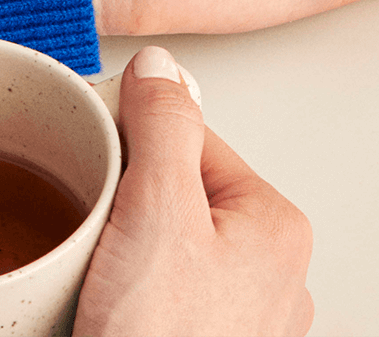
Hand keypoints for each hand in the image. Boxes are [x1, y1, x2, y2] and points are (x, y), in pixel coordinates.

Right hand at [74, 47, 312, 336]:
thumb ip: (165, 129)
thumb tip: (162, 67)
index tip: (104, 150)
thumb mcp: (158, 215)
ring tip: (105, 282)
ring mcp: (249, 320)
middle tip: (100, 236)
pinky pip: (176, 298)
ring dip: (137, 254)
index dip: (143, 143)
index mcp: (277, 225)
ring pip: (181, 251)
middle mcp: (278, 273)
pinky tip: (117, 313)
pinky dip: (143, 296)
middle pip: (190, 200)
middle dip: (138, 207)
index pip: (201, 147)